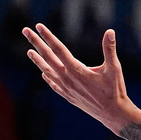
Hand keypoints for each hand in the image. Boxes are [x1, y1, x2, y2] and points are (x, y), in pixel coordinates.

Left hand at [22, 23, 136, 135]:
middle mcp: (67, 78)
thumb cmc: (115, 90)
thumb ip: (109, 49)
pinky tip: (43, 73)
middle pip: (48, 57)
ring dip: (38, 60)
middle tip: (25, 30)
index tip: (38, 26)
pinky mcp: (68, 96)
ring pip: (47, 71)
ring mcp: (65, 88)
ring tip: (29, 51)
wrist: (112, 113)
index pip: (58, 49)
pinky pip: (53, 84)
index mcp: (77, 70)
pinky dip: (47, 76)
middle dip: (36, 42)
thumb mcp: (114, 68)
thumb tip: (110, 31)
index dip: (48, 36)